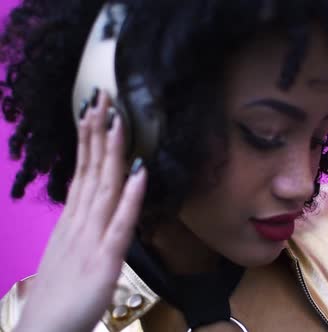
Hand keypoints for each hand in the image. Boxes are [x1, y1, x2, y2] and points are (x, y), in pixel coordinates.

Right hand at [15, 90, 146, 331]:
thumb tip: (91, 207)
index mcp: (72, 222)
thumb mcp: (68, 255)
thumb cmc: (58, 298)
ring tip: (118, 119)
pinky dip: (130, 196)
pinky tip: (139, 171)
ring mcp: (90, 239)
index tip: (94, 110)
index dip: (89, 140)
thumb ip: (80, 228)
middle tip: (102, 95)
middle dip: (97, 132)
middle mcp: (78, 224)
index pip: (82, 172)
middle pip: (90, 170)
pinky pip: (120, 223)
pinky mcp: (104, 261)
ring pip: (102, 188)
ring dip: (111, 152)